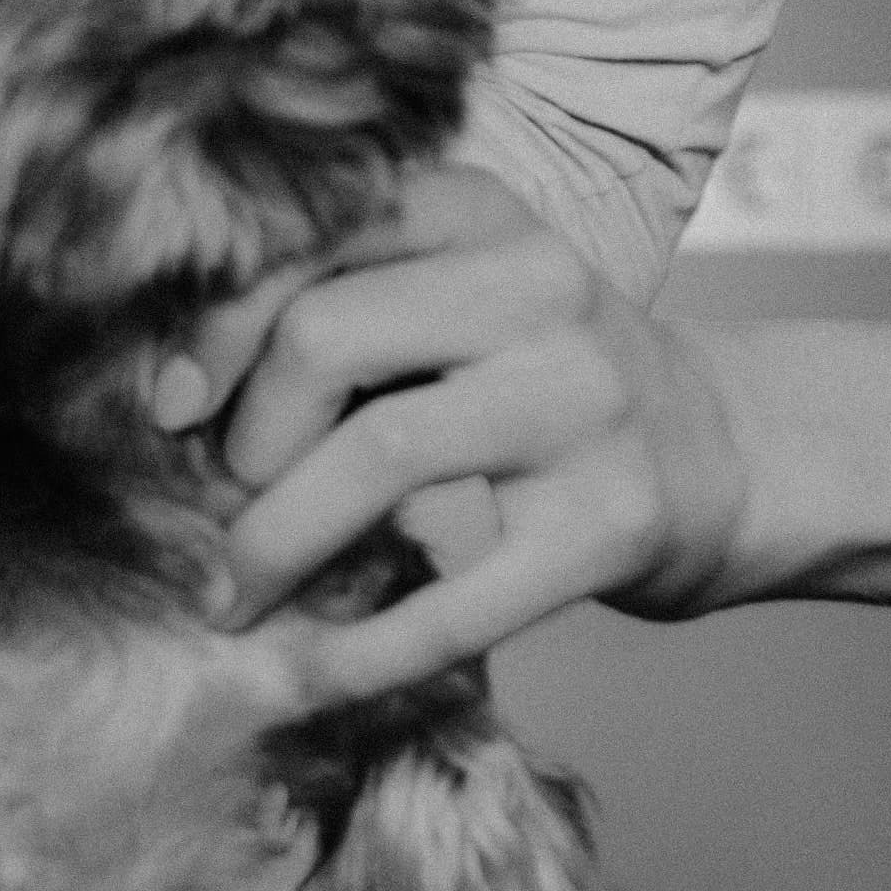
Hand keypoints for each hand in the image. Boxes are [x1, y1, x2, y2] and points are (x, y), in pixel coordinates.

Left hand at [164, 167, 755, 710]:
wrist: (720, 456)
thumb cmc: (539, 382)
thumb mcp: (457, 299)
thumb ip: (341, 312)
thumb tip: (171, 408)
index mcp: (481, 213)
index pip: (312, 232)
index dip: (215, 324)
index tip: (169, 407)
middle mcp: (539, 286)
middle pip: (323, 336)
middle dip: (243, 442)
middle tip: (223, 508)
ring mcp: (584, 403)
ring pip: (376, 453)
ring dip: (272, 543)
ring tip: (232, 597)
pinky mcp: (609, 524)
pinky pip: (454, 599)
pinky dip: (358, 649)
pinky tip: (304, 676)